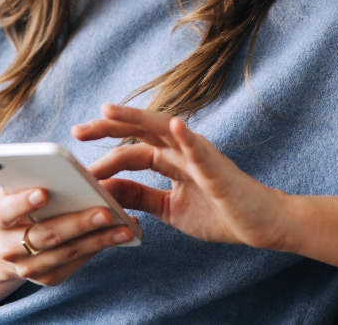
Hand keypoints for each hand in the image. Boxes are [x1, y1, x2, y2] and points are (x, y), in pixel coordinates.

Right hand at [0, 186, 136, 285]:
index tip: (44, 192)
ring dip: (99, 240)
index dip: (23, 202)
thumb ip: (33, 177)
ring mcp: (28, 267)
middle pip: (46, 235)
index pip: (7, 211)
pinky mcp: (48, 277)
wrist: (12, 241)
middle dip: (78, 223)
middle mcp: (9, 247)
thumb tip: (67, 168)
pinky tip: (119, 236)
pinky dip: (98, 248)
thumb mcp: (19, 187)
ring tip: (124, 227)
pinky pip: (76, 263)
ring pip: (67, 252)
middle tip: (105, 212)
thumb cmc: (22, 203)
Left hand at [72, 104, 291, 250]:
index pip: (131, 149)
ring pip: (165, 130)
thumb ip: (140, 196)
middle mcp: (183, 150)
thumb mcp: (170, 208)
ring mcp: (201, 156)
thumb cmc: (221, 213)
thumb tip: (106, 190)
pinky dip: (188, 136)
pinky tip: (175, 125)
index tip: (76, 156)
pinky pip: (202, 150)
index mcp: (170, 160)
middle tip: (77, 129)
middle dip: (109, 127)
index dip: (104, 152)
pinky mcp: (219, 170)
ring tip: (110, 111)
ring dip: (137, 119)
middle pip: (140, 131)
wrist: (262, 226)